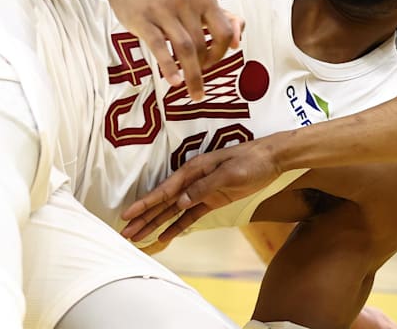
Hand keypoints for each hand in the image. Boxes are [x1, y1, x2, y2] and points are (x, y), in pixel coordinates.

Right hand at [102, 0, 242, 100]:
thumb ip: (222, 16)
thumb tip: (237, 41)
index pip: (223, 31)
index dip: (221, 53)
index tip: (212, 63)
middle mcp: (185, 0)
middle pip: (202, 44)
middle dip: (204, 66)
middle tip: (198, 76)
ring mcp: (163, 10)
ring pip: (185, 48)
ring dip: (192, 74)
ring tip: (193, 91)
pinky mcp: (142, 20)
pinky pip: (159, 47)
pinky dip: (169, 67)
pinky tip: (174, 81)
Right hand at [120, 135, 282, 242]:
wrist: (271, 159)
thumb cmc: (249, 161)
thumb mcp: (228, 173)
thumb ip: (203, 188)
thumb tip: (179, 203)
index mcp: (192, 171)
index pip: (163, 191)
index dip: (144, 204)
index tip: (127, 214)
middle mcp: (191, 181)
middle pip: (162, 203)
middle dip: (143, 219)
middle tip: (125, 233)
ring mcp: (200, 192)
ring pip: (172, 212)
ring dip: (154, 224)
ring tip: (137, 237)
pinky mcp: (210, 201)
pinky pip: (189, 217)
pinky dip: (175, 227)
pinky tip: (163, 237)